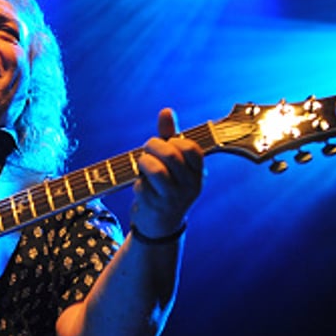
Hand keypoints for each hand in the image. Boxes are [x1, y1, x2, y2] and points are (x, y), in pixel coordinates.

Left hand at [130, 108, 203, 239]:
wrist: (160, 225)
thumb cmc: (166, 186)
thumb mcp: (172, 163)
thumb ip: (169, 136)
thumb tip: (166, 110)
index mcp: (199, 173)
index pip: (191, 148)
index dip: (174, 141)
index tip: (167, 143)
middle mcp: (191, 186)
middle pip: (171, 155)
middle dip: (153, 146)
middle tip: (147, 149)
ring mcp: (174, 198)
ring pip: (156, 169)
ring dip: (143, 161)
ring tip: (142, 163)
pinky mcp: (156, 207)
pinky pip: (142, 184)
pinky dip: (137, 181)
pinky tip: (141, 185)